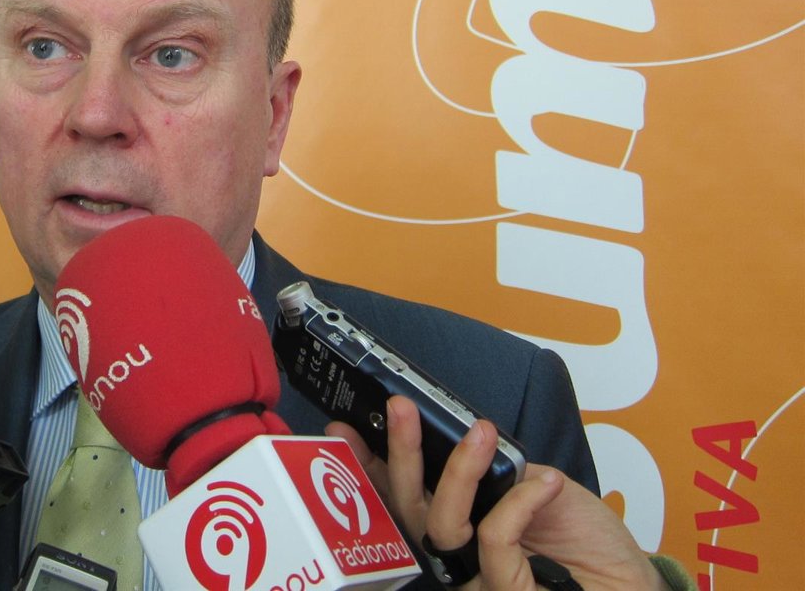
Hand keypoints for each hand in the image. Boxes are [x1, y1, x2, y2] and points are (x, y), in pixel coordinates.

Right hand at [327, 396, 668, 589]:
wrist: (634, 589)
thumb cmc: (593, 548)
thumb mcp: (542, 489)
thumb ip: (502, 474)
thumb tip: (471, 442)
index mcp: (463, 525)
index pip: (406, 494)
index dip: (370, 463)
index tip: (345, 428)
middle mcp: (460, 556)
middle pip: (409, 508)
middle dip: (397, 454)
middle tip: (400, 407)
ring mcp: (477, 579)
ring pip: (440, 525)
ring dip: (457, 471)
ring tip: (483, 433)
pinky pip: (491, 541)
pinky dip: (515, 505)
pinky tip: (542, 484)